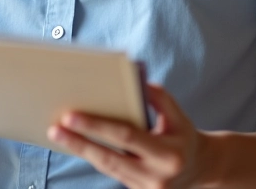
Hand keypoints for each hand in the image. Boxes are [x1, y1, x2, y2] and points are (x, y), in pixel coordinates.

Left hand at [47, 82, 216, 188]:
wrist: (200, 170)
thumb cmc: (184, 136)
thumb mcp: (177, 115)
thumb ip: (159, 97)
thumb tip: (136, 79)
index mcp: (168, 154)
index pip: (126, 137)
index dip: (97, 126)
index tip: (72, 116)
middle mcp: (155, 177)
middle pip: (109, 158)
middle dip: (79, 143)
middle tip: (55, 128)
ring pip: (106, 168)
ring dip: (81, 151)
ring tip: (58, 134)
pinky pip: (111, 172)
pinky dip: (93, 156)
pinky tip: (77, 143)